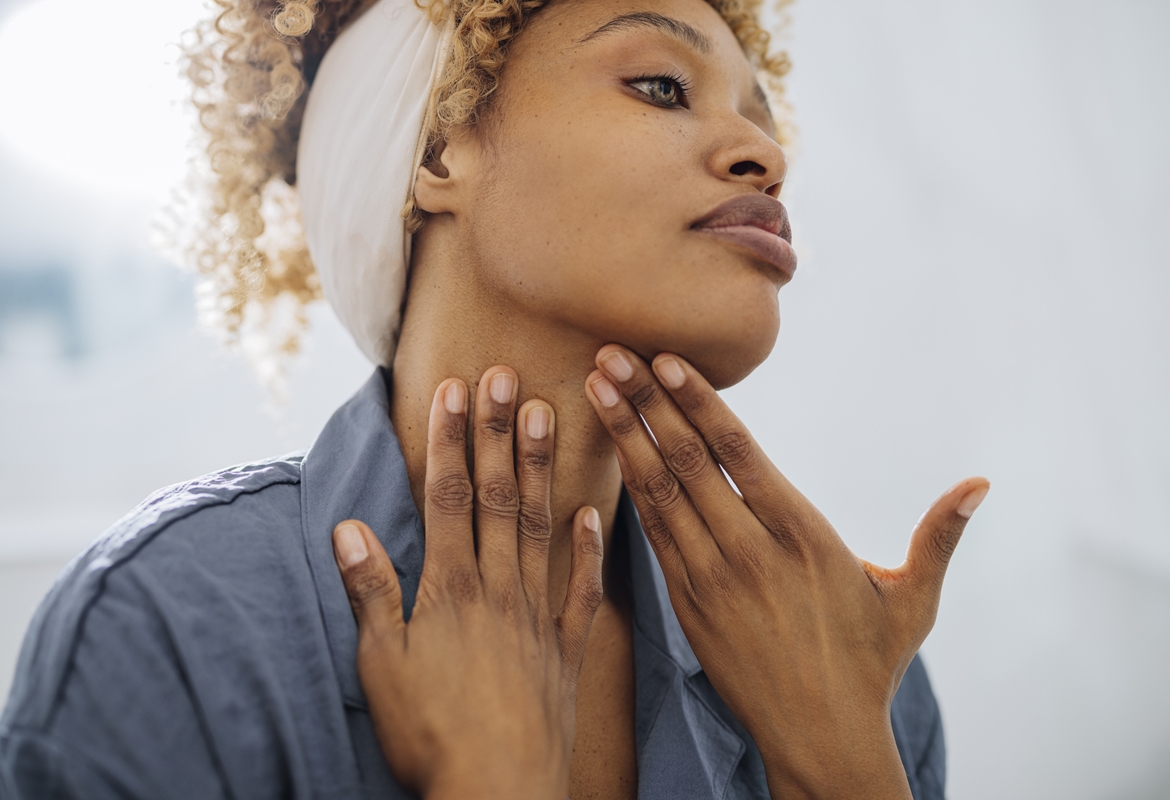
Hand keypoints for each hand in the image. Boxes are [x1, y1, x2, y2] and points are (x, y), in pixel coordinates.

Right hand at [332, 368, 604, 799]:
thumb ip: (370, 593)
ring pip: (541, 526)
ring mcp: (539, 615)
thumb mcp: (382, 666)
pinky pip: (582, 589)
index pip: (450, 496)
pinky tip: (594, 510)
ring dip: (542, 469)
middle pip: (499, 497)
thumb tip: (348, 527)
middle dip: (500, 434)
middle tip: (509, 375)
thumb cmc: (431, 735)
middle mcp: (499, 589)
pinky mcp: (567, 649)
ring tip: (551, 414)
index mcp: (451, 589)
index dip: (452, 439)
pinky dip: (587, 548)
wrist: (499, 792)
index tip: (456, 388)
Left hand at [585, 346, 988, 799]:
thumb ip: (939, 536)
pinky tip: (614, 451)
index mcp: (802, 535)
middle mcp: (750, 551)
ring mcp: (711, 578)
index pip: (738, 453)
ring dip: (626, 436)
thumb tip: (982, 482)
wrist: (819, 739)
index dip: (698, 402)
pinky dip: (631, 488)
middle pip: (688, 461)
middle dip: (645, 403)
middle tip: (610, 353)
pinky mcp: (688, 604)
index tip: (665, 360)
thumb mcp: (913, 599)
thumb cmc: (869, 664)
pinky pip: (653, 534)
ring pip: (660, 492)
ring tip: (596, 387)